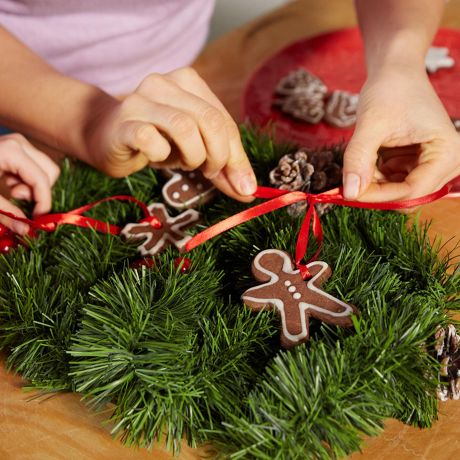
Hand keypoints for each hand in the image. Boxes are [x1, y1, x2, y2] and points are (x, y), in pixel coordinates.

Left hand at [0, 133, 59, 233]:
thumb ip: (7, 214)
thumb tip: (26, 230)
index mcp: (12, 152)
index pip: (42, 180)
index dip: (44, 202)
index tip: (37, 219)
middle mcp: (20, 144)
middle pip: (50, 172)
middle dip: (39, 191)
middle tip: (17, 197)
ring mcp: (19, 143)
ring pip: (46, 170)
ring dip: (33, 185)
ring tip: (11, 189)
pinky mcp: (17, 147)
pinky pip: (36, 167)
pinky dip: (27, 179)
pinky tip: (8, 181)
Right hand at [87, 67, 256, 201]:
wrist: (105, 137)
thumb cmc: (155, 141)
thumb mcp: (194, 149)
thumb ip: (221, 166)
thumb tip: (249, 191)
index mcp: (188, 82)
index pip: (224, 121)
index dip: (238, 157)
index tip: (244, 186)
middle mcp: (165, 83)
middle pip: (211, 121)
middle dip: (219, 156)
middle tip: (210, 172)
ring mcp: (141, 100)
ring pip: (185, 128)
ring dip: (193, 156)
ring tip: (186, 164)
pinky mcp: (123, 122)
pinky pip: (151, 140)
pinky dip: (161, 156)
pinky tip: (156, 157)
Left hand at [343, 65, 459, 201]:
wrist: (395, 72)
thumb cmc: (389, 90)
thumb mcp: (370, 124)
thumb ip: (359, 159)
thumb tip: (350, 193)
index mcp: (448, 152)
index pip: (412, 191)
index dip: (378, 196)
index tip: (347, 193)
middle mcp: (449, 162)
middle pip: (408, 196)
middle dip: (377, 192)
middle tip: (350, 180)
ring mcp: (435, 165)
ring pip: (400, 193)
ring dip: (376, 185)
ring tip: (362, 160)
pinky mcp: (420, 165)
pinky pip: (396, 184)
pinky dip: (377, 179)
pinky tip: (369, 160)